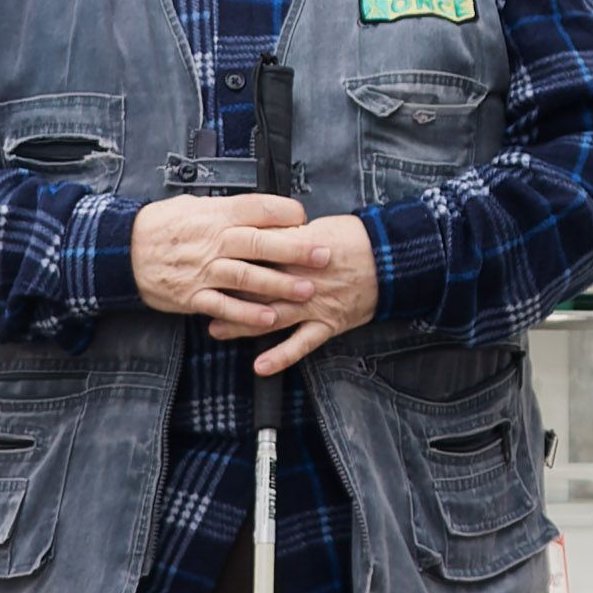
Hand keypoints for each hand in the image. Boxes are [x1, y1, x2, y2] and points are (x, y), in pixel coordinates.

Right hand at [131, 193, 309, 337]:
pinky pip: (223, 307)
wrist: (123, 251)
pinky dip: (246, 314)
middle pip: (261, 243)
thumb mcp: (196, 205)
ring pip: (247, 277)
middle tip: (324, 256)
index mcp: (218, 213)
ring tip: (307, 291)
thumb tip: (265, 209)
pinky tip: (268, 319)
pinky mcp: (192, 296)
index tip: (305, 221)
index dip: (287, 214)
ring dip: (279, 286)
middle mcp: (214, 241)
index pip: (260, 208)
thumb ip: (230, 209)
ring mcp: (203, 270)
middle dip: (296, 250)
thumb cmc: (165, 225)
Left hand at [222, 213, 379, 374]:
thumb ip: (290, 235)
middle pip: (257, 287)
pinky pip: (301, 344)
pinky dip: (281, 356)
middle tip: (200, 298)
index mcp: (299, 251)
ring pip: (272, 316)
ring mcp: (314, 304)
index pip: (258, 255)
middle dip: (227, 293)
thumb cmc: (357, 239)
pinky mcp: (327, 323)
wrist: (392, 259)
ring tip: (216, 328)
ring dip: (242, 324)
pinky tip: (261, 365)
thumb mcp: (320, 226)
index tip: (210, 262)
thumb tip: (264, 233)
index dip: (232, 259)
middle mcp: (302, 278)